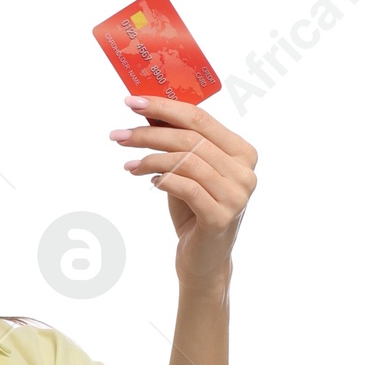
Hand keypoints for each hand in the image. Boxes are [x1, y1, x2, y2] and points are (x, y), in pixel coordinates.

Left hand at [109, 97, 256, 292]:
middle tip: (119, 134)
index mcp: (242, 152)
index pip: (201, 118)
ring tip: (128, 163)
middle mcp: (245, 171)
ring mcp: (236, 195)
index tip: (132, 102)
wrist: (203, 262)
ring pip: (187, 161)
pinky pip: (187, 187)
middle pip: (191, 138)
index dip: (165, 107)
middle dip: (149, 133)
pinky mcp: (221, 217)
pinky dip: (164, 179)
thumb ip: (178, 143)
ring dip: (150, 158)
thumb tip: (148, 111)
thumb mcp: (187, 172)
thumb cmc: (194, 213)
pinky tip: (150, 180)